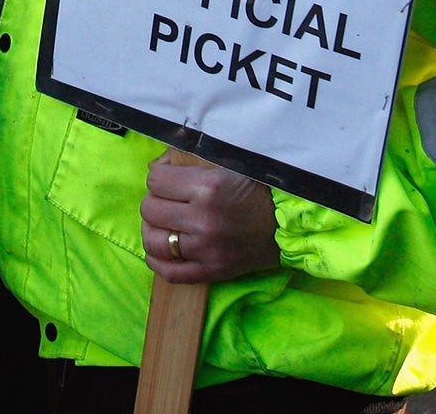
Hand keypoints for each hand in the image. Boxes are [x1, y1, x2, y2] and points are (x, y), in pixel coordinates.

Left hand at [139, 150, 280, 284]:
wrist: (286, 224)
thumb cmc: (253, 188)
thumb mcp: (221, 164)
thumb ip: (186, 162)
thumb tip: (154, 168)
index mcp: (206, 187)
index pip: (155, 181)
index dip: (160, 177)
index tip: (171, 180)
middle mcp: (203, 220)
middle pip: (149, 210)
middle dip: (156, 201)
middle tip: (171, 201)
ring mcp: (206, 250)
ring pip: (152, 241)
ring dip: (154, 230)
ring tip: (166, 224)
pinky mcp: (211, 272)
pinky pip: (169, 272)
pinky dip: (158, 261)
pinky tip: (163, 250)